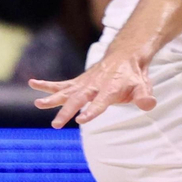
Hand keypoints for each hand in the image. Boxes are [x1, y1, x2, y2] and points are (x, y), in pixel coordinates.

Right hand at [29, 51, 155, 127]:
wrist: (125, 57)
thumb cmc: (134, 77)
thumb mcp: (143, 86)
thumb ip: (144, 96)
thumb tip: (149, 105)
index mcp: (111, 89)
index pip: (101, 102)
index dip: (92, 110)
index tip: (80, 120)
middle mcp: (95, 86)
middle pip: (79, 99)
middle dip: (67, 111)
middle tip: (56, 124)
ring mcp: (85, 83)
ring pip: (67, 92)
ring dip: (52, 98)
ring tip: (38, 104)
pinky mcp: (78, 82)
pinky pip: (61, 84)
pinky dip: (47, 84)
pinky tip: (32, 83)